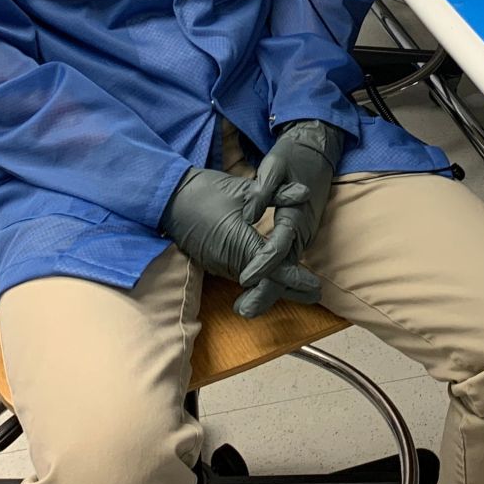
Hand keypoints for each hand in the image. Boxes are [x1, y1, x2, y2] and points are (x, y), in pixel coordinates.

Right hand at [160, 167, 320, 304]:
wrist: (169, 198)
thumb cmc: (206, 191)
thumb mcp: (244, 189)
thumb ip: (277, 194)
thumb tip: (304, 194)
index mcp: (241, 244)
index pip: (274, 268)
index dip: (295, 278)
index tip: (314, 285)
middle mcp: (231, 261)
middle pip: (266, 284)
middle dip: (291, 289)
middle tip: (314, 293)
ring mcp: (221, 264)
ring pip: (254, 283)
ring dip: (276, 285)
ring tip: (299, 289)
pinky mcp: (214, 262)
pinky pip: (242, 275)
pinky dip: (260, 280)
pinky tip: (271, 278)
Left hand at [239, 120, 343, 291]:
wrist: (316, 148)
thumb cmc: (293, 156)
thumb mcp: (274, 166)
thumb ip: (262, 190)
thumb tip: (250, 215)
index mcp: (296, 215)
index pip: (278, 247)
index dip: (262, 265)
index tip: (244, 278)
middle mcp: (302, 230)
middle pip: (284, 269)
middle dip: (265, 291)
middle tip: (242, 310)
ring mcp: (302, 235)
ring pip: (286, 270)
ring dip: (267, 289)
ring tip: (244, 307)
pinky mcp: (297, 235)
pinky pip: (285, 262)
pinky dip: (273, 277)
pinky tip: (257, 288)